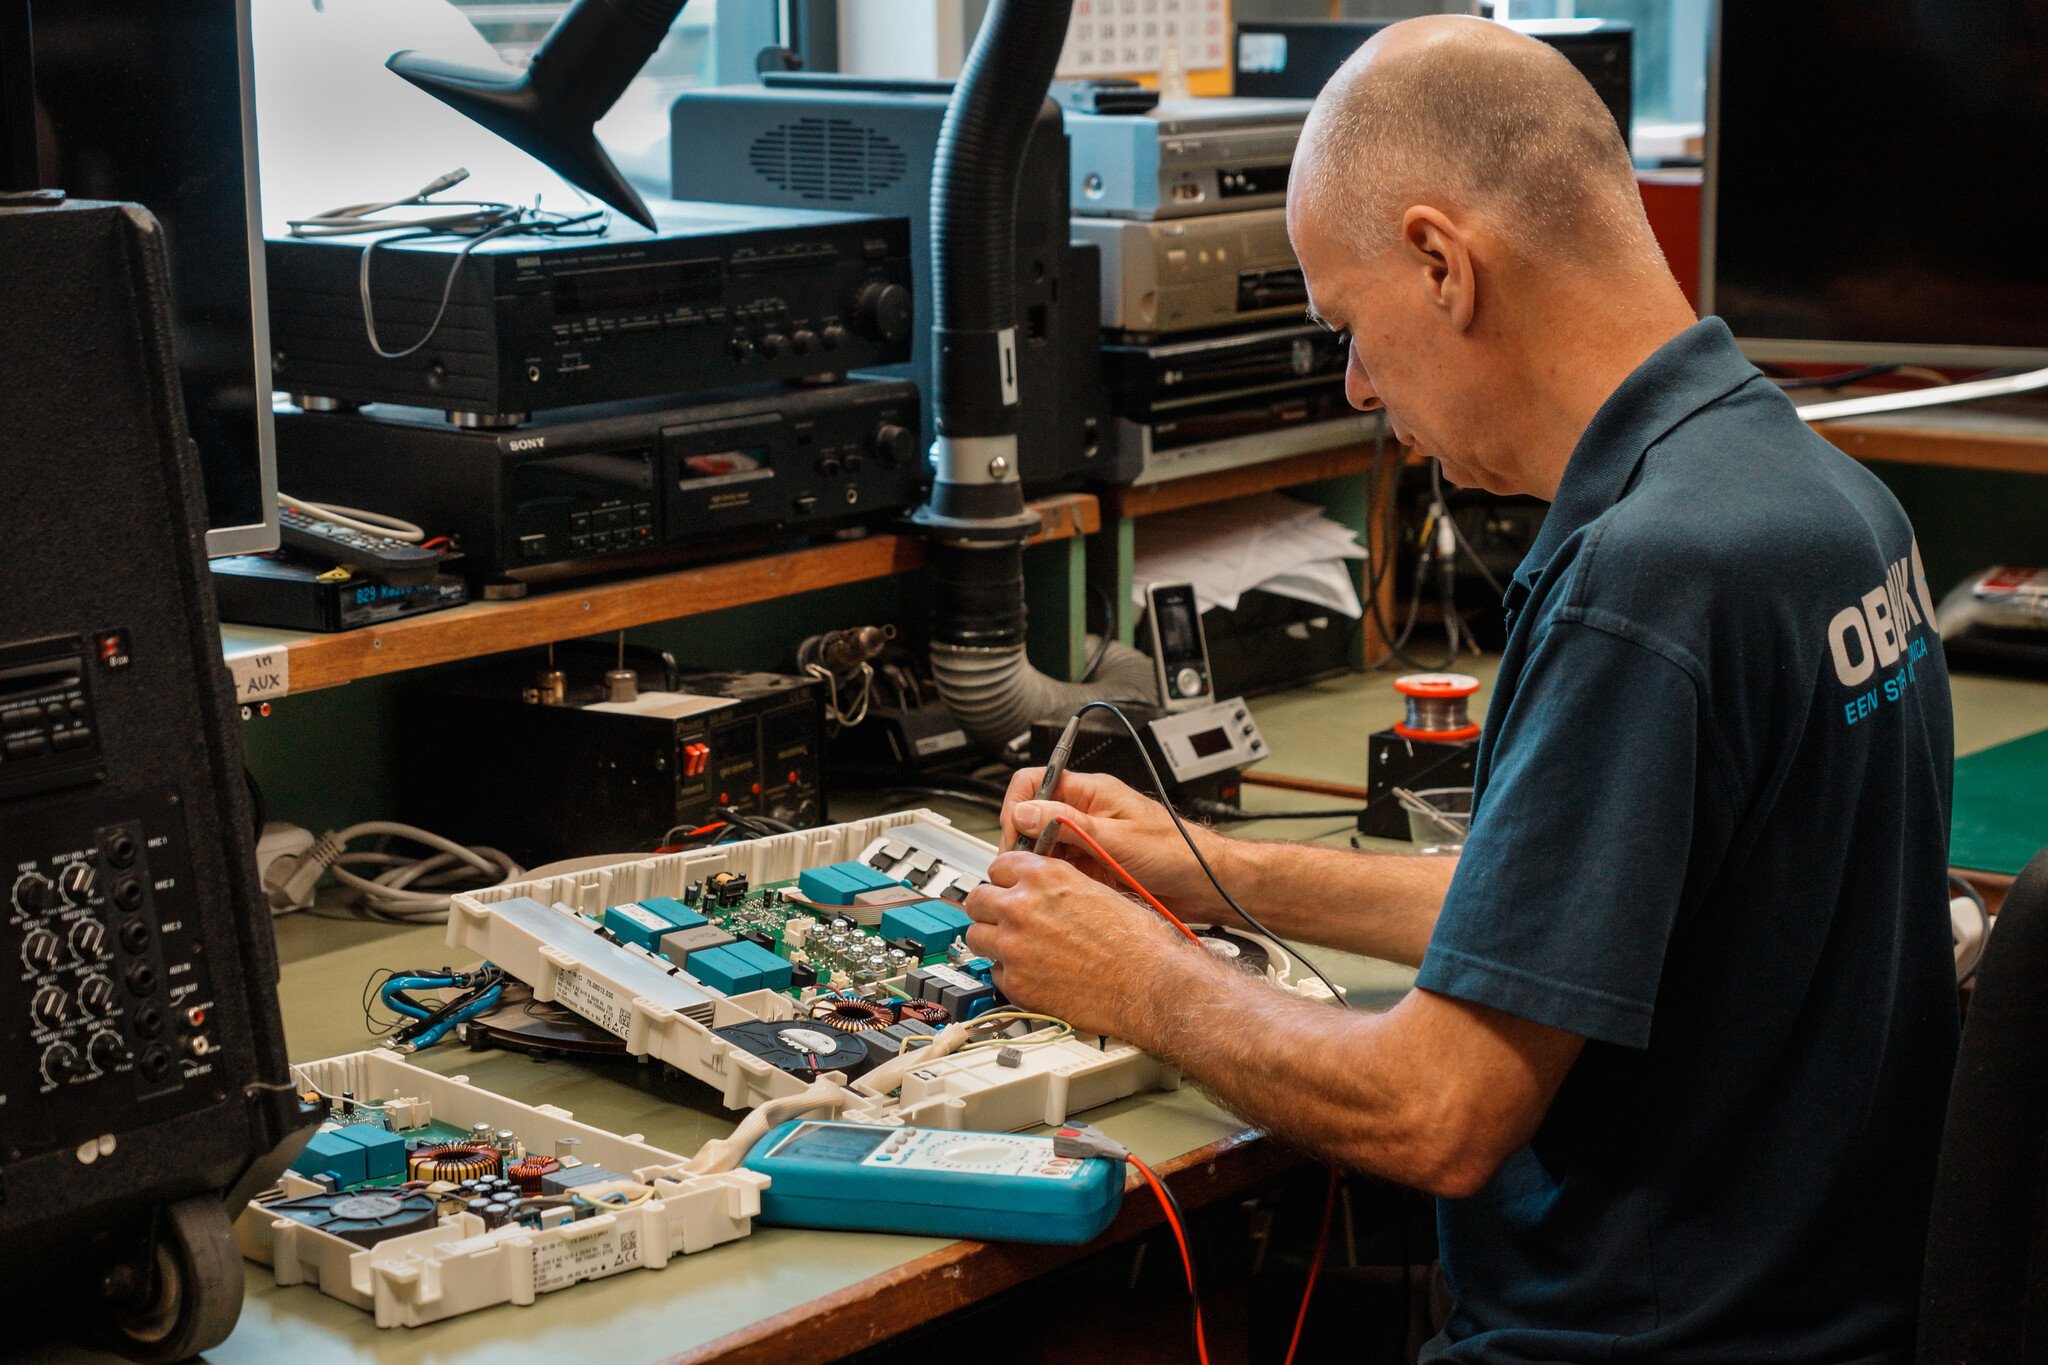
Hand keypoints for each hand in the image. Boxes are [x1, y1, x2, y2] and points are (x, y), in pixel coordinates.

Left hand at [963, 850, 1205, 1041]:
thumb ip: (1063, 886)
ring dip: (992, 939)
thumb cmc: (1140, 942)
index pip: (998, 865)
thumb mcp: (1099, 890)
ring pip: (975, 936)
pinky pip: (994, 973)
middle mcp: (1023, 907)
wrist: (1150, 983)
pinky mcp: (1017, 983)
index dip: (1005, 878)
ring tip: (1011, 947)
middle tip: (1001, 917)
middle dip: (989, 907)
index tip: (1008, 886)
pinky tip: (1030, 973)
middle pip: (977, 899)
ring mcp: (1014, 946)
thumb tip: (1049, 890)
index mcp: (1046, 877)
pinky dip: (1008, 973)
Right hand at [999, 766, 1236, 920]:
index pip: (1034, 784)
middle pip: (1034, 820)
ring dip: (1045, 868)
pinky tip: (1068, 895)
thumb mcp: (1120, 839)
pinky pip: (1063, 873)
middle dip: (1027, 846)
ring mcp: (1088, 842)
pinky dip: (1060, 884)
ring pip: (1046, 850)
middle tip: (1029, 871)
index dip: (1017, 809)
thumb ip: (1070, 825)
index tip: (1017, 840)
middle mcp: (1085, 814)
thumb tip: (1026, 813)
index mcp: (1091, 792)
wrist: (1204, 884)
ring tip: (1054, 885)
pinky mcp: (1093, 868)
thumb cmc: (1178, 851)